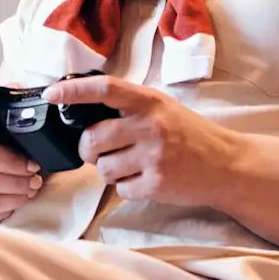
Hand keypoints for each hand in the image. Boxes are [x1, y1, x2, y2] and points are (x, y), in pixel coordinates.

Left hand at [46, 74, 246, 206]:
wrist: (226, 165)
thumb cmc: (190, 135)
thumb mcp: (163, 109)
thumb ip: (130, 108)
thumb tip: (84, 114)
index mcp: (149, 102)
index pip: (105, 89)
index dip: (74, 91)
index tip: (51, 94)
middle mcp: (150, 126)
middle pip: (92, 139)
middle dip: (89, 150)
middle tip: (100, 151)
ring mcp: (154, 156)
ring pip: (103, 168)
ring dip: (109, 171)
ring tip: (130, 166)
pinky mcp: (157, 184)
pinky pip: (121, 190)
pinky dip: (127, 188)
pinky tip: (145, 179)